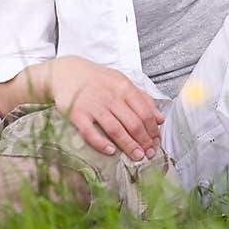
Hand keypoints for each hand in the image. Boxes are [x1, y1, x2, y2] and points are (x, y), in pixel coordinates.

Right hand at [50, 56, 164, 162]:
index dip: (153, 130)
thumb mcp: (122, 82)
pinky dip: (101, 143)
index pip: (144, 112)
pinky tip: (111, 151)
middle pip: (133, 123)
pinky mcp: (77, 114)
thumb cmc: (98, 80)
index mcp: (124, 87)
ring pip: (115, 129)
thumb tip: (160, 118)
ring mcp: (93, 105)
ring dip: (129, 146)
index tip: (156, 141)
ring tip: (137, 156)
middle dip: (144, 141)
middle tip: (149, 153)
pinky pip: (90, 132)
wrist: (68, 72)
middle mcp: (110, 96)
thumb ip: (142, 98)